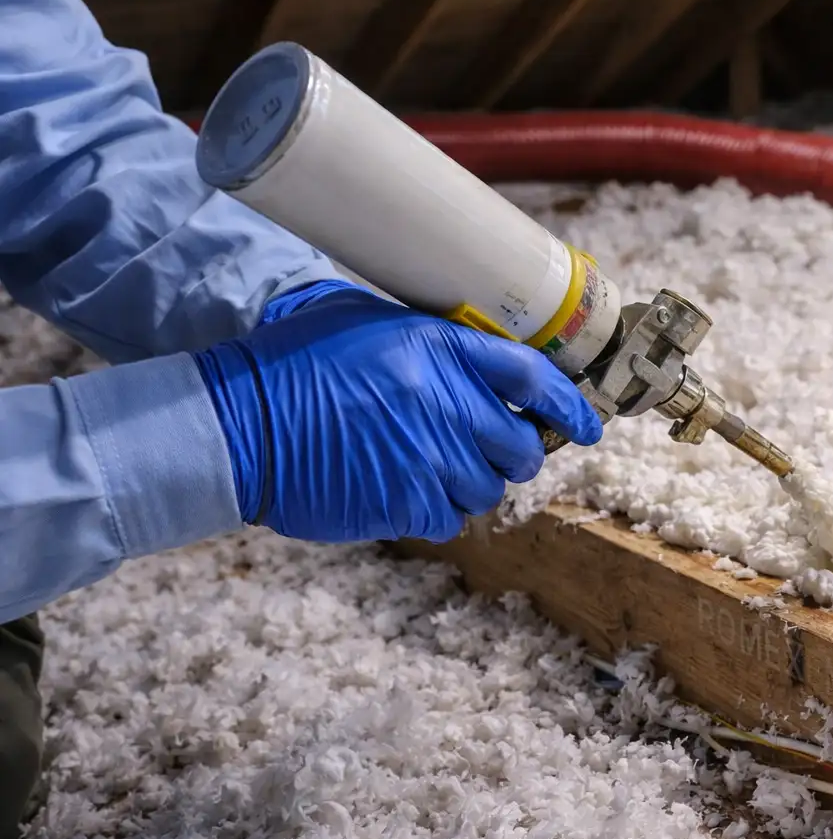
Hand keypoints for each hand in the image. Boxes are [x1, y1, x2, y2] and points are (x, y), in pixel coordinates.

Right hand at [194, 280, 600, 543]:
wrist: (238, 421)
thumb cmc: (295, 362)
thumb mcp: (365, 320)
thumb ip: (430, 340)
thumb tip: (486, 361)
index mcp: (436, 348)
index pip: (531, 376)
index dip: (568, 404)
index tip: (588, 423)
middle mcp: (442, 403)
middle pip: (521, 444)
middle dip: (520, 452)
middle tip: (500, 450)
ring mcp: (425, 457)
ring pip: (490, 487)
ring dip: (475, 482)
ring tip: (437, 467)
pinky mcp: (404, 502)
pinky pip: (453, 518)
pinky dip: (441, 510)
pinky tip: (410, 491)